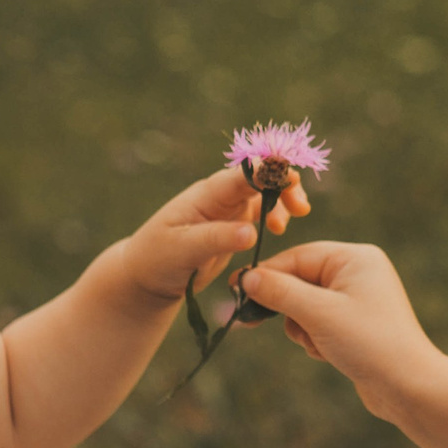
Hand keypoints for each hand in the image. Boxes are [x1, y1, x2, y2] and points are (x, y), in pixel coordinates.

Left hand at [115, 164, 313, 302]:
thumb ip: (217, 239)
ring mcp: (228, 209)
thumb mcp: (183, 250)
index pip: (242, 175)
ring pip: (265, 193)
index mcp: (207, 195)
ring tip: (296, 217)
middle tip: (300, 207)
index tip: (289, 177)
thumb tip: (251, 232)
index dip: (267, 171)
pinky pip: (261, 211)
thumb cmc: (156, 259)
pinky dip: (276, 215)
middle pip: (260, 178)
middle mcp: (220, 196)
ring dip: (283, 199)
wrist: (146, 275)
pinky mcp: (233, 225)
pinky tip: (280, 229)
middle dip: (284, 184)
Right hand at [238, 242, 441, 419]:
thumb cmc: (369, 343)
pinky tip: (328, 353)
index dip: (265, 275)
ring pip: (305, 305)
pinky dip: (315, 339)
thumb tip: (246, 278)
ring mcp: (357, 299)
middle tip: (252, 322)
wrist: (409, 387)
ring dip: (302, 328)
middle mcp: (358, 273)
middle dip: (288, 308)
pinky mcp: (355, 324)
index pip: (297, 257)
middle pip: (299, 280)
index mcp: (355, 258)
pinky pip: (318, 323)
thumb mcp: (318, 313)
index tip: (235, 291)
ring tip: (319, 344)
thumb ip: (280, 292)